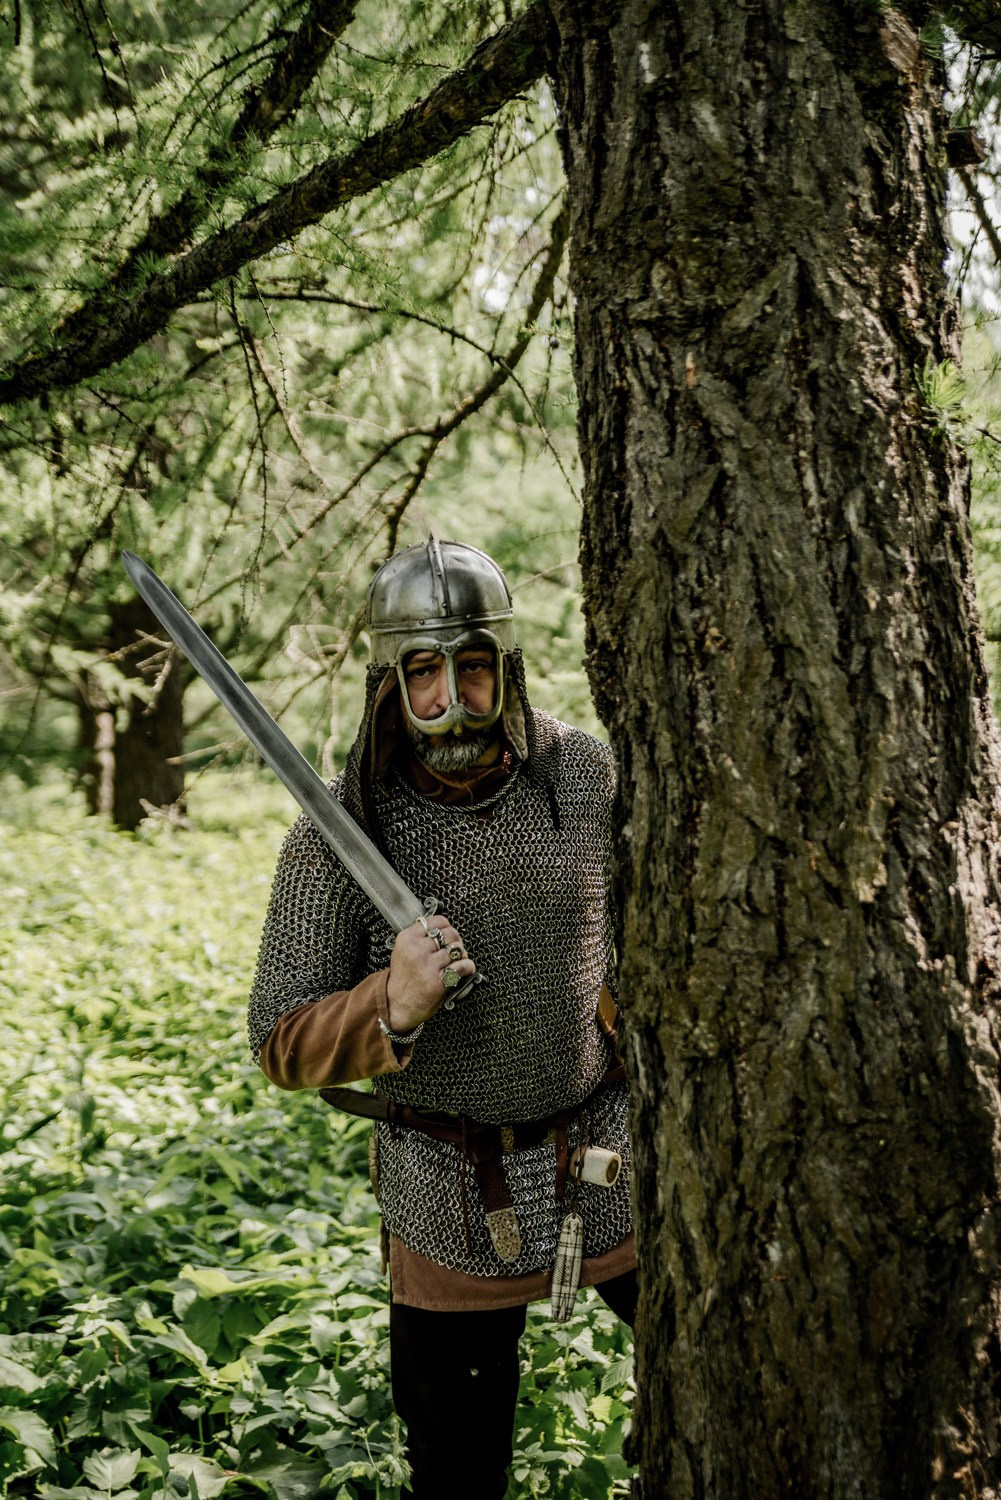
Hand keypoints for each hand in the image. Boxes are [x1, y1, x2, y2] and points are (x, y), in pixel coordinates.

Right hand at [386, 916, 474, 1032]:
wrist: (394, 1005)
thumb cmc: (401, 980)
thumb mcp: (402, 951)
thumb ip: (419, 938)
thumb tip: (441, 929)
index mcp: (407, 939)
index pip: (437, 920)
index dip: (447, 927)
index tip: (447, 934)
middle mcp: (417, 949)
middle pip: (450, 933)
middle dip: (456, 941)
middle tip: (453, 950)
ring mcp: (427, 964)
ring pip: (457, 948)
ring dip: (461, 955)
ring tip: (456, 961)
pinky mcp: (438, 980)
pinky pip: (462, 966)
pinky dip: (467, 967)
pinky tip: (463, 970)